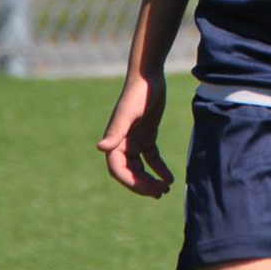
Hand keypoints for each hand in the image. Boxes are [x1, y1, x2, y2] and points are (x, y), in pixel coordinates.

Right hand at [97, 72, 175, 196]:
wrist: (149, 76)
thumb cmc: (137, 92)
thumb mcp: (128, 112)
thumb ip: (116, 131)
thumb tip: (101, 148)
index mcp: (114, 140)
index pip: (118, 169)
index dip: (130, 182)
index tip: (147, 190)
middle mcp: (122, 143)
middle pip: (130, 172)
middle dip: (143, 185)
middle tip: (159, 193)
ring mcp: (135, 140)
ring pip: (140, 168)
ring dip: (150, 180)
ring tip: (164, 189)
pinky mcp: (147, 135)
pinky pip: (152, 158)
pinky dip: (159, 169)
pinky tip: (170, 178)